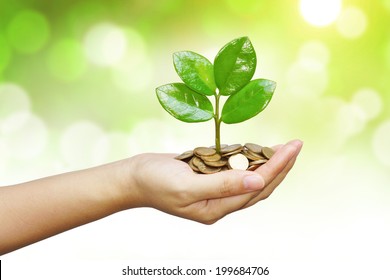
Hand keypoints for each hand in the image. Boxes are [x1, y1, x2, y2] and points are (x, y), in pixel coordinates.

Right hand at [121, 139, 302, 223]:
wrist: (133, 178)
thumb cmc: (155, 182)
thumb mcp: (187, 185)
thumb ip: (223, 185)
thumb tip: (258, 182)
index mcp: (216, 208)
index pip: (256, 188)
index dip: (277, 167)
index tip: (292, 147)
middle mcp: (219, 202)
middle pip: (259, 186)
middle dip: (280, 165)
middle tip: (296, 145)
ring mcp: (214, 191)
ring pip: (250, 179)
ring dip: (267, 163)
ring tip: (284, 147)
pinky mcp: (208, 179)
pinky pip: (235, 171)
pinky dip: (248, 161)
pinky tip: (257, 150)